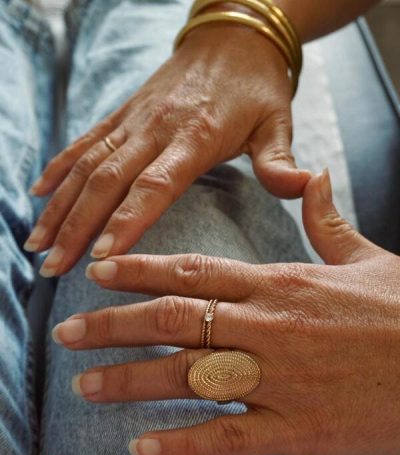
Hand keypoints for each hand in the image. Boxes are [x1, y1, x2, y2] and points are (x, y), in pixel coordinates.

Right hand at [25, 20, 309, 276]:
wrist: (232, 36)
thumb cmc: (256, 86)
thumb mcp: (278, 121)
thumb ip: (281, 161)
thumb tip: (305, 186)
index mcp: (195, 137)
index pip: (154, 186)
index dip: (126, 221)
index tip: (101, 257)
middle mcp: (155, 129)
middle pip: (107, 182)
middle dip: (76, 227)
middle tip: (54, 268)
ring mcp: (133, 120)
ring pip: (86, 165)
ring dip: (59, 206)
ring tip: (37, 243)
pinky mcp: (123, 114)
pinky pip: (84, 143)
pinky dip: (59, 169)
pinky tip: (38, 195)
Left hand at [51, 171, 399, 454]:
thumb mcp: (365, 258)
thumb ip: (326, 220)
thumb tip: (312, 177)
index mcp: (280, 285)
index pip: (193, 271)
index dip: (138, 270)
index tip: (98, 273)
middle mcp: (268, 327)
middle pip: (173, 320)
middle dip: (112, 326)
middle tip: (66, 333)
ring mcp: (280, 379)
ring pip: (187, 377)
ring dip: (130, 382)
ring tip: (85, 386)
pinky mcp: (298, 428)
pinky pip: (228, 437)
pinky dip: (181, 445)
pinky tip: (142, 447)